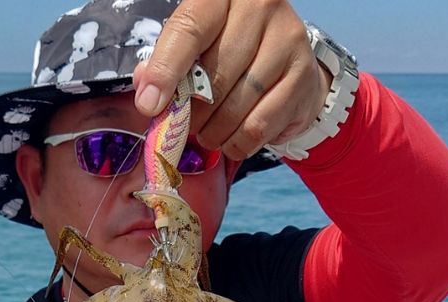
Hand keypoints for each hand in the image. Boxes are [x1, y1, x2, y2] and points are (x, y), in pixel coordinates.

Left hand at [133, 0, 331, 159]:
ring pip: (236, 104)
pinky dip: (237, 143)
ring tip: (210, 132)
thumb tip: (145, 92)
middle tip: (185, 125)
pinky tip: (232, 138)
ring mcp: (287, 37)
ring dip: (214, 132)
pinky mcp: (303, 74)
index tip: (150, 105)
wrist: (287, 66)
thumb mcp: (194, 51)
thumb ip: (165, 66)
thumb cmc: (231, 56)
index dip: (166, 70)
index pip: (190, 29)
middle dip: (192, 112)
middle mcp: (259, 6)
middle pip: (214, 74)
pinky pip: (258, 125)